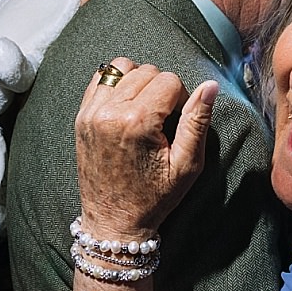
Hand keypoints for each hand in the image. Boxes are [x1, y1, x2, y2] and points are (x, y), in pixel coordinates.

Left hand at [73, 58, 216, 236]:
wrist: (113, 222)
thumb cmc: (153, 198)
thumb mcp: (186, 165)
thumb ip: (198, 121)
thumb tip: (210, 85)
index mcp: (137, 122)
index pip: (169, 80)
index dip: (181, 97)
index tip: (176, 123)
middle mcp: (110, 112)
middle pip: (147, 71)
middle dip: (161, 89)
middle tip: (163, 120)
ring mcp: (91, 113)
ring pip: (124, 67)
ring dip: (139, 81)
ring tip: (146, 108)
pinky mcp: (81, 116)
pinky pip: (101, 77)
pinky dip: (117, 83)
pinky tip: (126, 105)